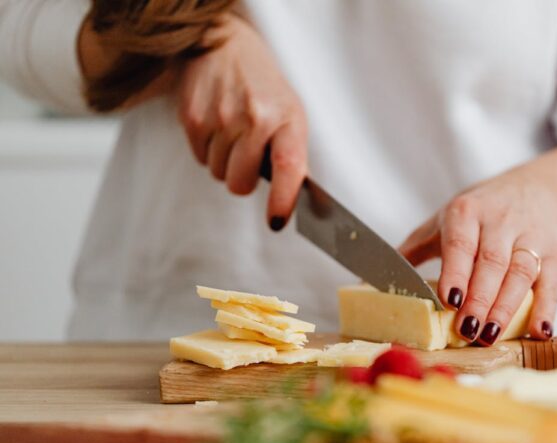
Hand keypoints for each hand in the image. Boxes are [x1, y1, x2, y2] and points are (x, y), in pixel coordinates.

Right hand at [176, 14, 307, 229]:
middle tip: (248, 154)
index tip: (276, 221)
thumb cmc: (264, 86)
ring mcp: (221, 118)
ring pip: (218, 174)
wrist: (224, 43)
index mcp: (287, 119)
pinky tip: (216, 125)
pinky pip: (199, 158)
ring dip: (225, 162)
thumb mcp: (290, 112)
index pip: (288, 167)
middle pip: (240, 183)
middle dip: (243, 178)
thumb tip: (300, 201)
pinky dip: (207, 149)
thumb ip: (293, 153)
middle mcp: (254, 118)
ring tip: (232, 131)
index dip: (282, 200)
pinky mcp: (192, 117)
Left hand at [400, 170, 556, 343]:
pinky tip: (540, 332)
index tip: (448, 299)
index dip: (457, 271)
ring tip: (491, 335)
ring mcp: (530, 238)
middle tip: (467, 330)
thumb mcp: (445, 221)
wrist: (538, 191)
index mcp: (467, 213)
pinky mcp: (554, 255)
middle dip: (480, 299)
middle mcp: (501, 222)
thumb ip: (414, 249)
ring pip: (521, 274)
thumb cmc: (482, 212)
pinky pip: (551, 283)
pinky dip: (547, 309)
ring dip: (508, 308)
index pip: (461, 244)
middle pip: (492, 263)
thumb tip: (367, 278)